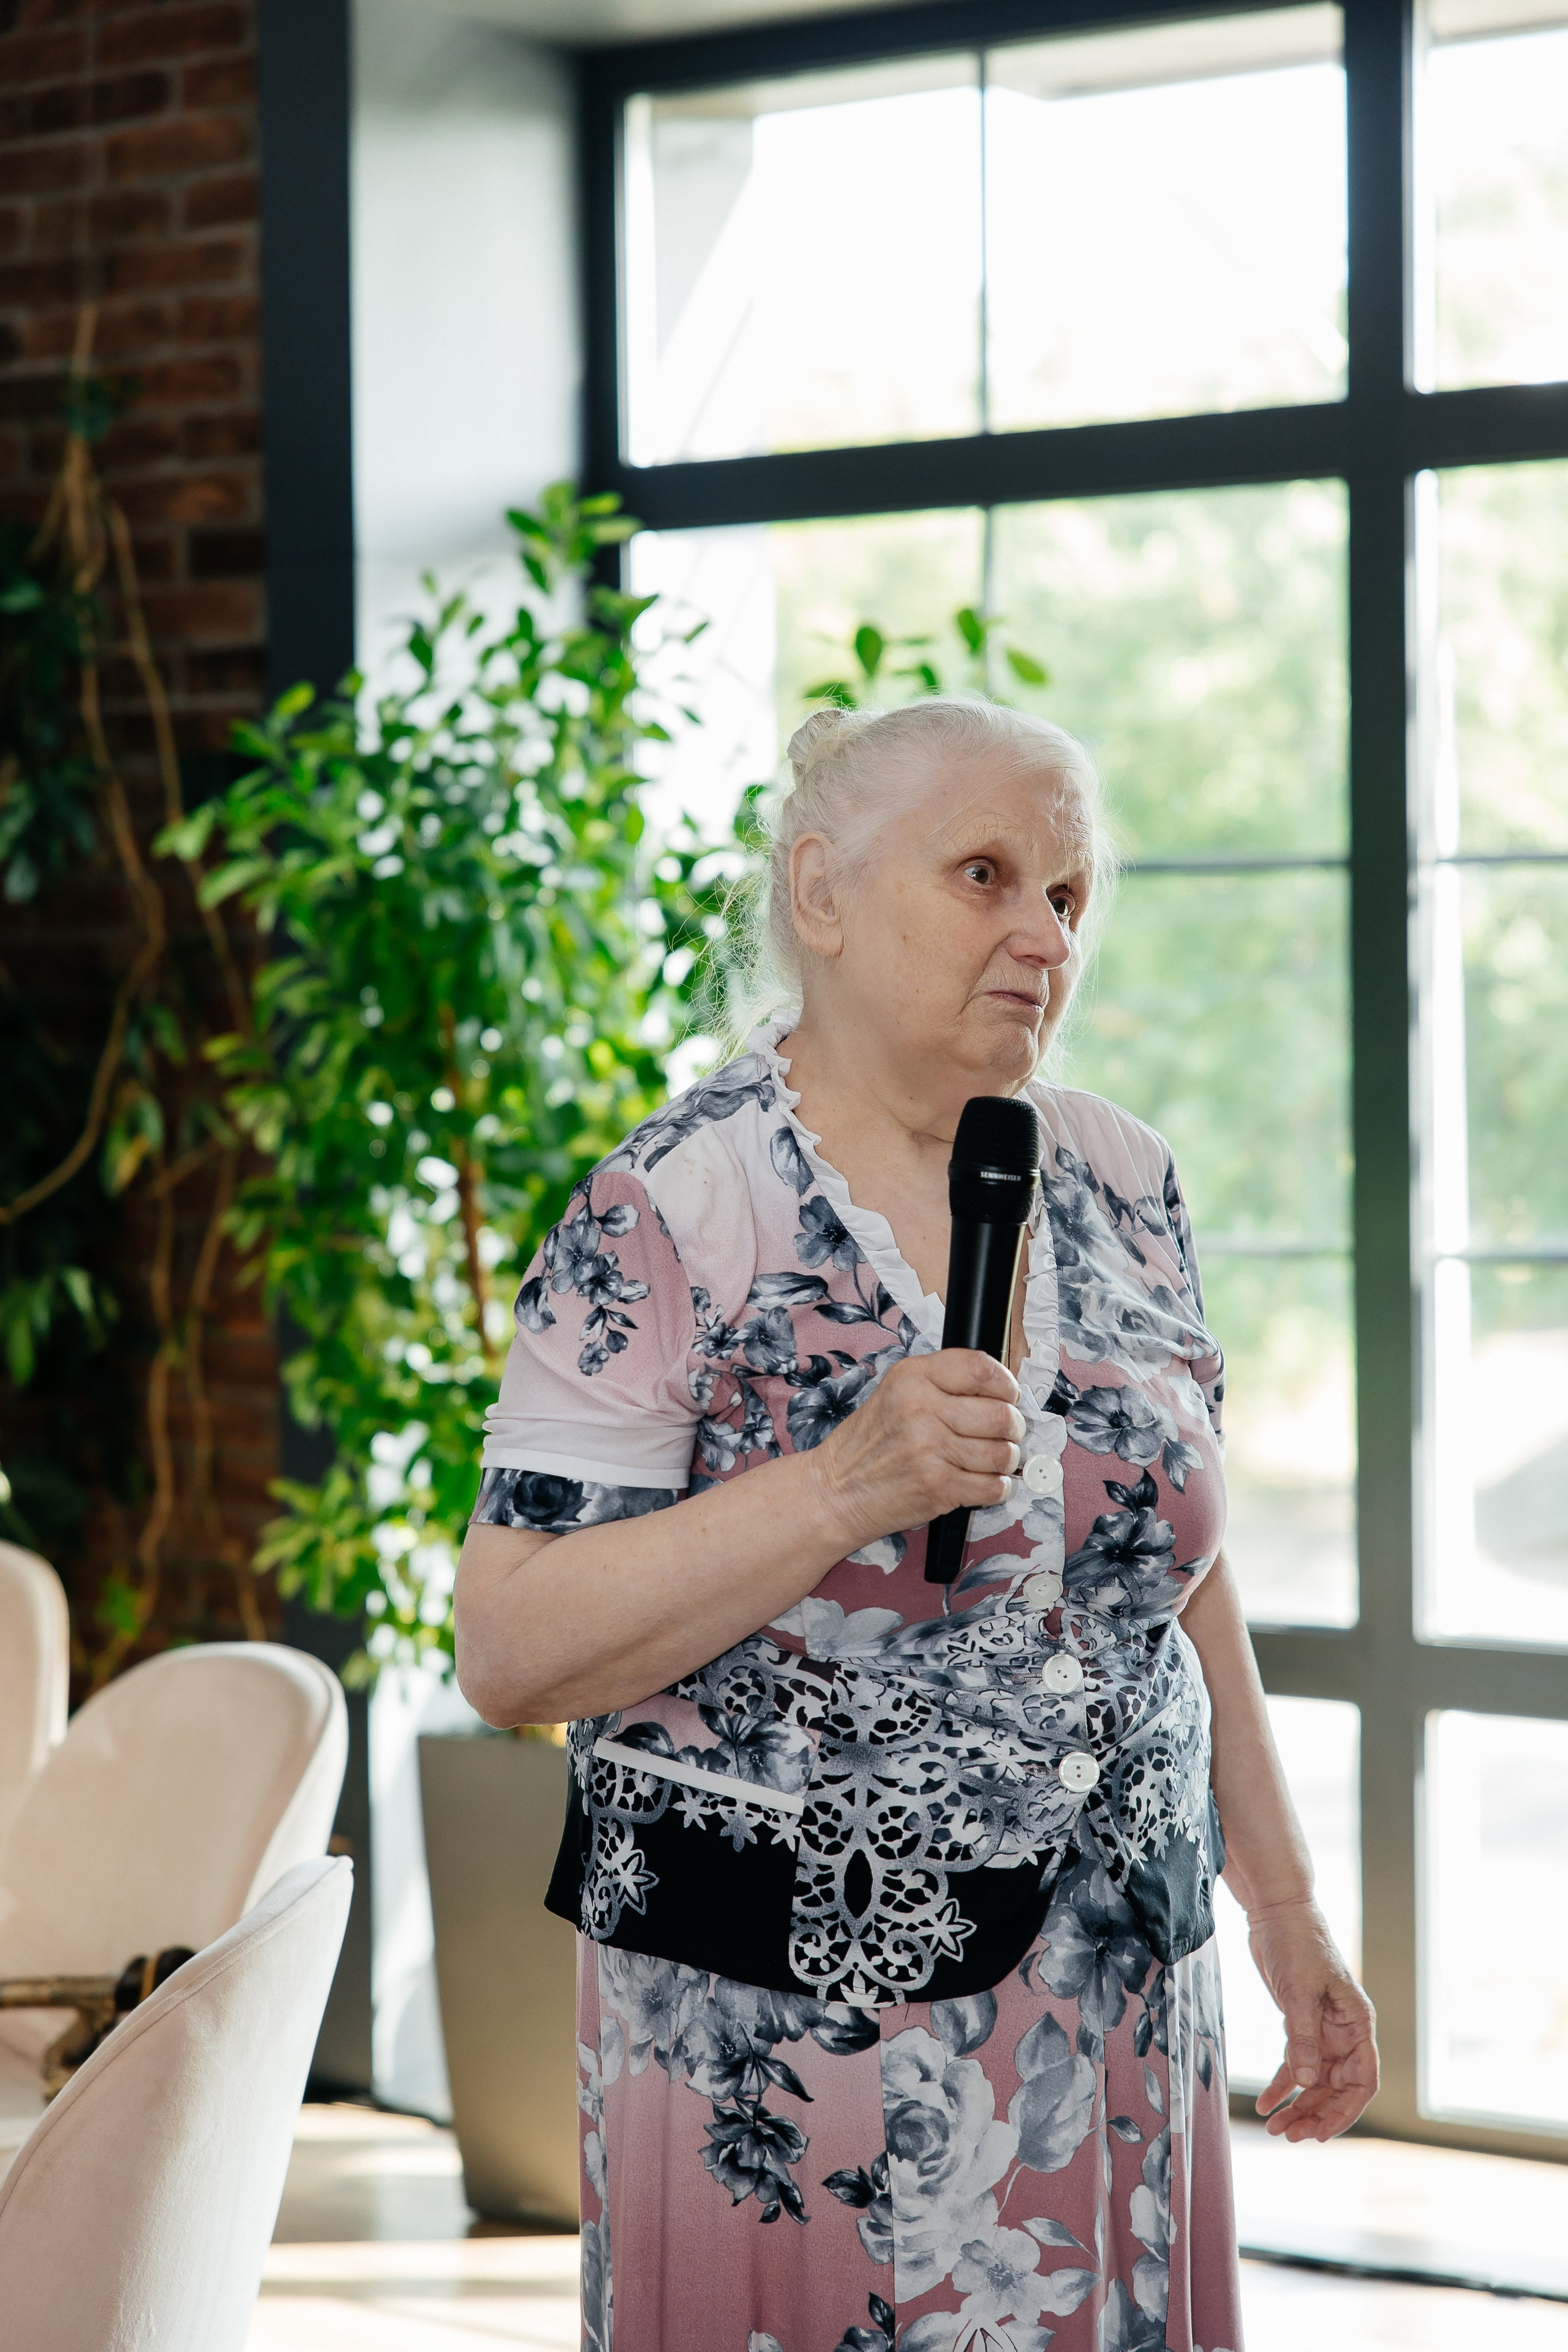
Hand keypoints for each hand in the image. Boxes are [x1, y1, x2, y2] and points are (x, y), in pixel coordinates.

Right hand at [805, 1350, 1023, 1555]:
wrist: (835, 1491)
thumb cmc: (869, 1444)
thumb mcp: (895, 1393)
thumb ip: (942, 1383)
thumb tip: (1001, 1390)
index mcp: (912, 1377)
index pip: (982, 1368)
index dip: (1006, 1385)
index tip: (1007, 1396)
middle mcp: (920, 1408)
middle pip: (1001, 1414)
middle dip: (1012, 1428)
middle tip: (1004, 1434)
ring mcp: (930, 1449)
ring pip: (1003, 1453)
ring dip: (1005, 1461)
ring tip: (990, 1461)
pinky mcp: (938, 1487)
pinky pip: (994, 1486)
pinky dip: (996, 1488)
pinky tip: (981, 1482)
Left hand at [1249, 1898, 1378, 2140]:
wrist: (1277, 1913)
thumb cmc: (1298, 1943)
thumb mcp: (1300, 1991)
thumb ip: (1303, 2038)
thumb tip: (1307, 2084)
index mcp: (1357, 2024)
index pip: (1363, 2081)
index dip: (1346, 2111)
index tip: (1322, 2133)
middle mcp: (1344, 2032)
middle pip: (1337, 2088)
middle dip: (1316, 2114)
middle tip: (1289, 2136)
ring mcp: (1322, 2031)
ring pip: (1315, 2081)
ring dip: (1298, 2105)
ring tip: (1275, 2129)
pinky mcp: (1299, 2025)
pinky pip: (1295, 2065)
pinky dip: (1281, 2086)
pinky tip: (1265, 2105)